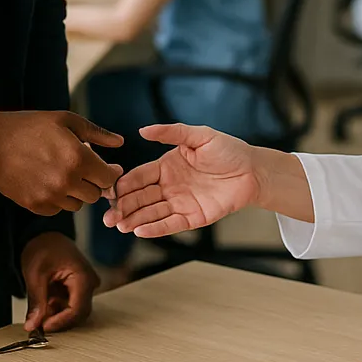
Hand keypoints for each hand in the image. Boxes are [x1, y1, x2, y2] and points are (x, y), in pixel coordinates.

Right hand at [0, 110, 122, 215]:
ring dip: (76, 191)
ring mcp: (49, 196)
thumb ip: (97, 133)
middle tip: (83, 168)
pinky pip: (58, 209)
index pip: (109, 178)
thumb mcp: (66, 120)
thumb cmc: (30, 126)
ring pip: (77, 204)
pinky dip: (58, 199)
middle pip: (96, 195)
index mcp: (78, 158)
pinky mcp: (34, 205)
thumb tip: (120, 142)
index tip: (108, 166)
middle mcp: (66, 181)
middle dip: (93, 182)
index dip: (111, 172)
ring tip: (63, 173)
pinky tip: (48, 181)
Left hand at [21, 232, 98, 333]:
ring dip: (57, 315)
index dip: (60, 322)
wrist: (44, 234)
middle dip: (58, 320)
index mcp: (83, 277)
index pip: (77, 310)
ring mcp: (85, 285)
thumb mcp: (35, 274)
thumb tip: (33, 326)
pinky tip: (44, 304)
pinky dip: (57, 309)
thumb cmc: (43, 247)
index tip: (42, 328)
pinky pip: (70, 305)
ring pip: (74, 311)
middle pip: (78, 313)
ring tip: (39, 310)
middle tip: (38, 324)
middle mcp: (89, 282)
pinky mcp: (79, 287)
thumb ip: (36, 302)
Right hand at [105, 124, 264, 236]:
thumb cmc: (228, 150)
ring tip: (119, 226)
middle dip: (123, 207)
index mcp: (166, 167)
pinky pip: (171, 224)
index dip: (125, 184)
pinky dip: (155, 228)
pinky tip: (139, 231)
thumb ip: (171, 132)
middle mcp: (169, 187)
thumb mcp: (199, 136)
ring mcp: (180, 203)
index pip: (139, 177)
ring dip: (134, 220)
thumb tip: (142, 130)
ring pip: (151, 213)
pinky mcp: (193, 218)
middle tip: (108, 217)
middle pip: (140, 198)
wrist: (253, 170)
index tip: (109, 191)